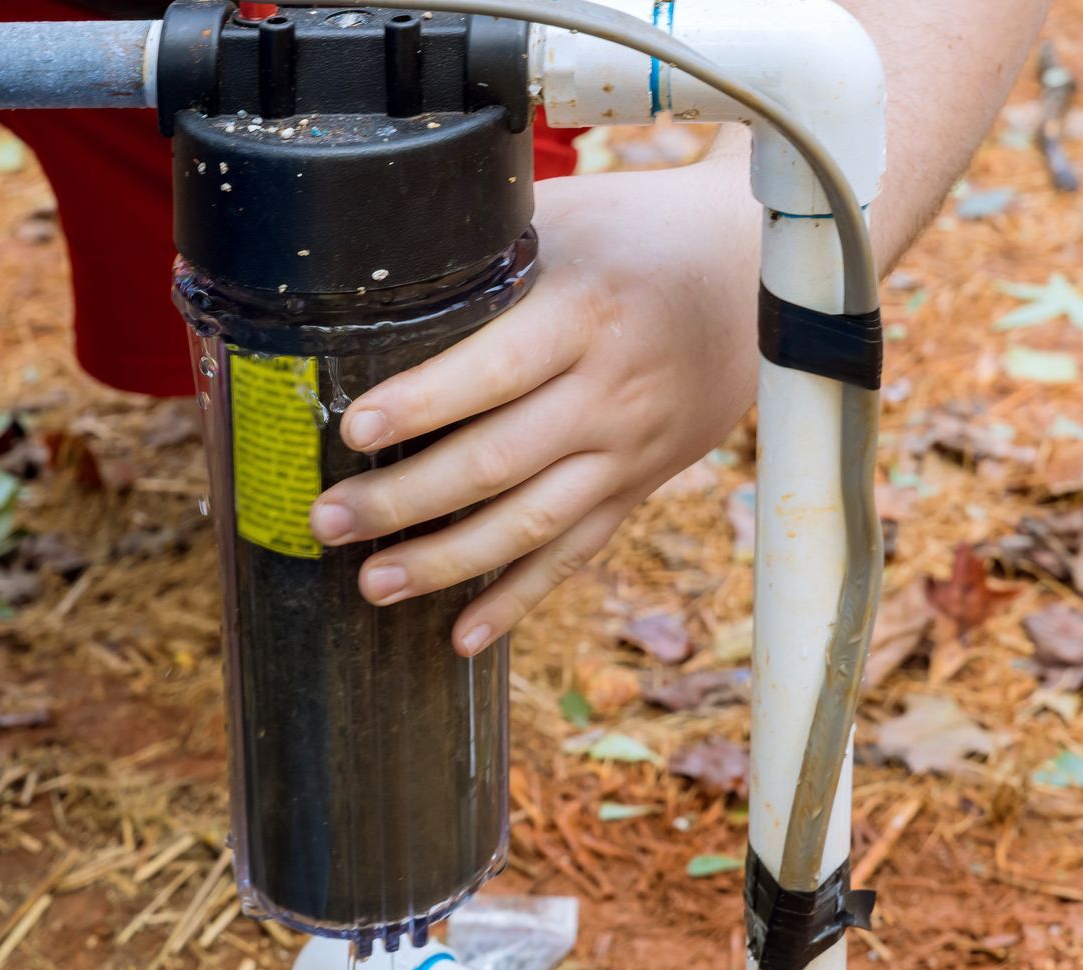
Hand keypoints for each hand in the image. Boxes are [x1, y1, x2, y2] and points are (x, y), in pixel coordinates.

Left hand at [306, 139, 761, 656]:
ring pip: (530, 524)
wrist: (755, 274)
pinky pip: (573, 556)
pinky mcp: (636, 487)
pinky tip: (461, 638)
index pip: (495, 372)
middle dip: (405, 500)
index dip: (423, 405)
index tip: (354, 430)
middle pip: (499, 462)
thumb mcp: (571, 218)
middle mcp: (610, 393)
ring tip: (373, 584)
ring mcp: (628, 451)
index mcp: (587, 315)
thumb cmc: (641, 232)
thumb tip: (379, 274)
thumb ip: (491, 255)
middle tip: (327, 520)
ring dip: (447, 563)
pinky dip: (517, 600)